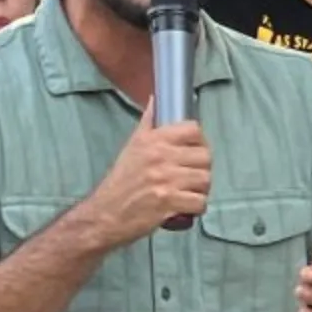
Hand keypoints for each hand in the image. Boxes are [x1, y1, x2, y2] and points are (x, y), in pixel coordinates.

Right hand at [80, 109, 212, 247]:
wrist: (106, 213)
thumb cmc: (122, 180)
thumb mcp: (132, 146)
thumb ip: (148, 123)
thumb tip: (157, 99)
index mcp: (152, 140)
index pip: (193, 130)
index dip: (199, 142)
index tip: (193, 151)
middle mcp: (160, 156)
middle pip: (205, 157)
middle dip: (202, 169)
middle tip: (191, 177)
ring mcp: (165, 180)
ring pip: (205, 180)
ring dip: (201, 189)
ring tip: (188, 191)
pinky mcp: (169, 202)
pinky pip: (200, 202)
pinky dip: (196, 207)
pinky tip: (185, 206)